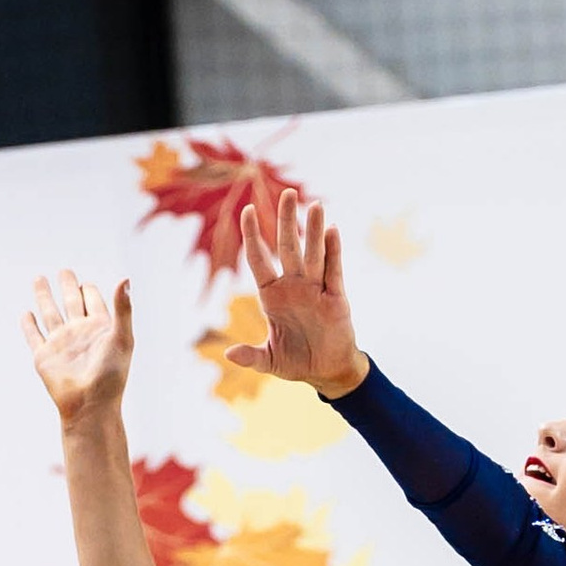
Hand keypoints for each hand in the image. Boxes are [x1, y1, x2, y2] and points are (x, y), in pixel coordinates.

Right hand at [21, 269, 133, 421]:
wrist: (90, 407)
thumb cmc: (112, 377)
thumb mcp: (122, 338)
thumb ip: (123, 309)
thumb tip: (125, 279)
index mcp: (99, 328)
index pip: (93, 300)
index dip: (89, 290)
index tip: (86, 285)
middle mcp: (79, 333)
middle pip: (71, 301)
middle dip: (67, 285)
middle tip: (64, 271)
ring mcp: (60, 344)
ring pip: (50, 313)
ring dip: (44, 296)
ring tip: (39, 279)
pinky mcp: (44, 357)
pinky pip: (34, 336)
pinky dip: (29, 325)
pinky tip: (26, 314)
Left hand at [233, 193, 364, 395]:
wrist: (327, 372)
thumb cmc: (297, 361)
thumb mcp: (270, 361)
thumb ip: (251, 356)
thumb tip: (229, 353)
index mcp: (272, 296)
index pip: (259, 260)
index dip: (252, 237)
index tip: (245, 211)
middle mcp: (293, 287)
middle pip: (288, 247)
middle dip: (286, 221)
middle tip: (287, 193)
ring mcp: (315, 290)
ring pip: (313, 254)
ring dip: (314, 230)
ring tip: (315, 205)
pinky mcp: (336, 298)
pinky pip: (334, 271)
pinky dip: (334, 252)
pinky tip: (333, 231)